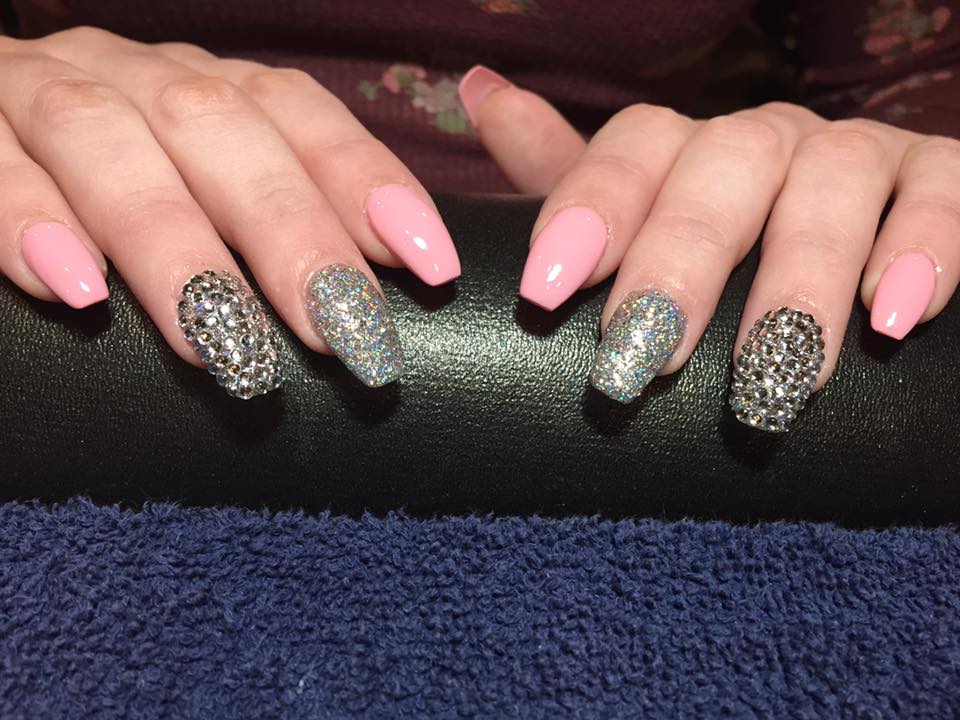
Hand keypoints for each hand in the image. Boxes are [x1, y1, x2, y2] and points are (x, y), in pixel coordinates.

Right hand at [0, 27, 460, 397]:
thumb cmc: (114, 189)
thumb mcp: (207, 192)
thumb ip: (274, 222)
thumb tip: (376, 296)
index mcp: (205, 90)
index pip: (299, 114)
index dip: (366, 180)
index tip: (428, 265)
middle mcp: (134, 78)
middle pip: (218, 129)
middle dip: (286, 230)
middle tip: (340, 329)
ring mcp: (37, 92)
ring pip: (106, 139)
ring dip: (173, 244)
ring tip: (225, 345)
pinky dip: (26, 219)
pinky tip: (74, 289)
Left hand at [459, 66, 958, 430]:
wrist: (869, 253)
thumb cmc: (735, 260)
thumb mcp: (643, 226)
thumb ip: (571, 178)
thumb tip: (476, 90)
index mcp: (689, 152)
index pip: (632, 147)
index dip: (589, 209)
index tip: (547, 293)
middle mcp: (768, 141)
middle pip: (722, 167)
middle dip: (681, 261)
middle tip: (647, 358)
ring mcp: (859, 154)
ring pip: (830, 183)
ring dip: (797, 280)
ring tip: (773, 377)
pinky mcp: (943, 182)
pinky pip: (943, 196)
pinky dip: (922, 250)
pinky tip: (894, 316)